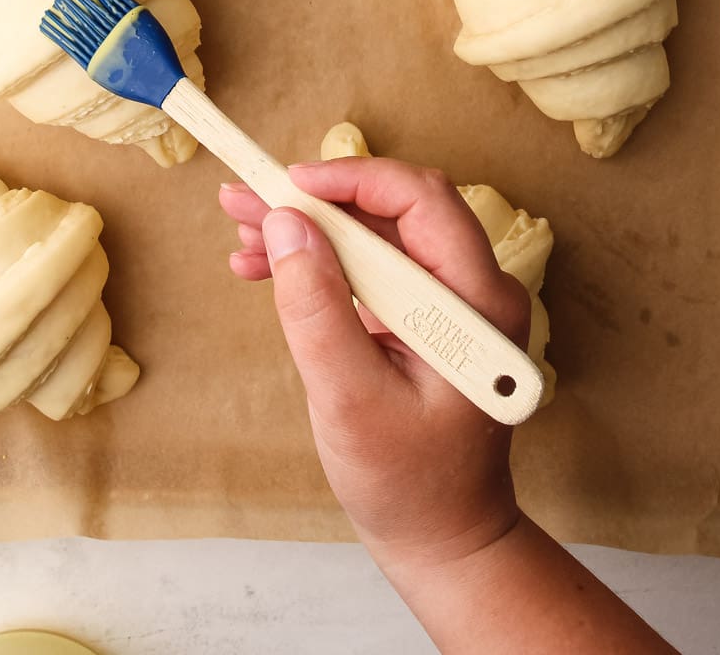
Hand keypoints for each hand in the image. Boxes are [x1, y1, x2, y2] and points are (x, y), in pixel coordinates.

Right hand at [219, 158, 530, 574]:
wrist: (441, 538)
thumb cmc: (408, 483)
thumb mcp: (350, 399)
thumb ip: (316, 310)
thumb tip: (287, 225)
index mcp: (476, 303)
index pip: (422, 201)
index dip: (354, 180)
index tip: (290, 184)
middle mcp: (472, 290)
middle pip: (393, 211)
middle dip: (316, 202)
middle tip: (246, 200)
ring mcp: (448, 303)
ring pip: (375, 235)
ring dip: (309, 230)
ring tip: (242, 230)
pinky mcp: (422, 316)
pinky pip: (371, 267)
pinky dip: (320, 263)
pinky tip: (266, 267)